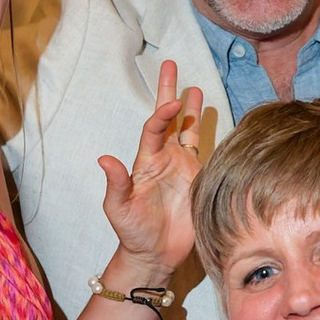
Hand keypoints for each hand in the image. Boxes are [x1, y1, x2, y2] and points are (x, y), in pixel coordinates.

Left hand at [96, 62, 212, 279]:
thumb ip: (116, 183)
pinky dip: (209, 136)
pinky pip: (205, 153)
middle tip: (170, 64)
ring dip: (191, 110)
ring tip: (196, 87)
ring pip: (188, 132)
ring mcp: (183, 168)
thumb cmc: (132, 232)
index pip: (155, 128)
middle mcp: (165, 159)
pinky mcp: (199, 180)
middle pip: (168, 119)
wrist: (155, 254)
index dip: (163, 113)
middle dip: (169, 92)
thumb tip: (104, 159)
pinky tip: (214, 121)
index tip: (174, 102)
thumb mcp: (118, 208)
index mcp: (146, 161)